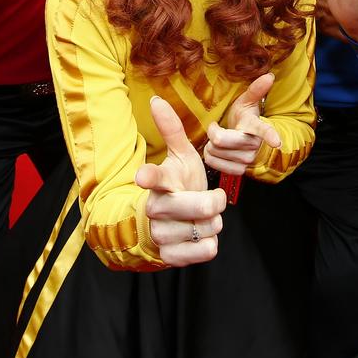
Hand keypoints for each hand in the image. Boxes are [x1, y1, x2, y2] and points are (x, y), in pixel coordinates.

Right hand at [136, 96, 225, 266]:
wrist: (170, 224)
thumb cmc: (179, 186)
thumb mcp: (181, 157)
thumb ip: (172, 131)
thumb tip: (156, 100)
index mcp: (159, 182)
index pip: (153, 177)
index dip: (149, 176)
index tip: (143, 175)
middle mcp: (156, 208)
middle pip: (198, 207)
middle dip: (214, 203)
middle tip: (214, 200)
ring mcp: (162, 234)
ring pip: (207, 228)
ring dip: (213, 223)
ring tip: (202, 219)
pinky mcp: (172, 256)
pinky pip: (207, 250)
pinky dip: (211, 243)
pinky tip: (200, 236)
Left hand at [204, 73, 281, 175]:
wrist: (244, 140)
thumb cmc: (243, 119)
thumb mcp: (246, 103)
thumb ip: (256, 89)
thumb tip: (270, 76)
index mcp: (256, 126)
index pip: (264, 130)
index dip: (270, 136)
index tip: (276, 142)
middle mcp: (253, 145)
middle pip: (221, 140)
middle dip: (213, 132)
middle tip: (216, 127)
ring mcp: (247, 159)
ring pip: (215, 152)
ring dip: (211, 145)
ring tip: (219, 140)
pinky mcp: (239, 171)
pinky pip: (214, 163)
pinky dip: (211, 157)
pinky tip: (217, 151)